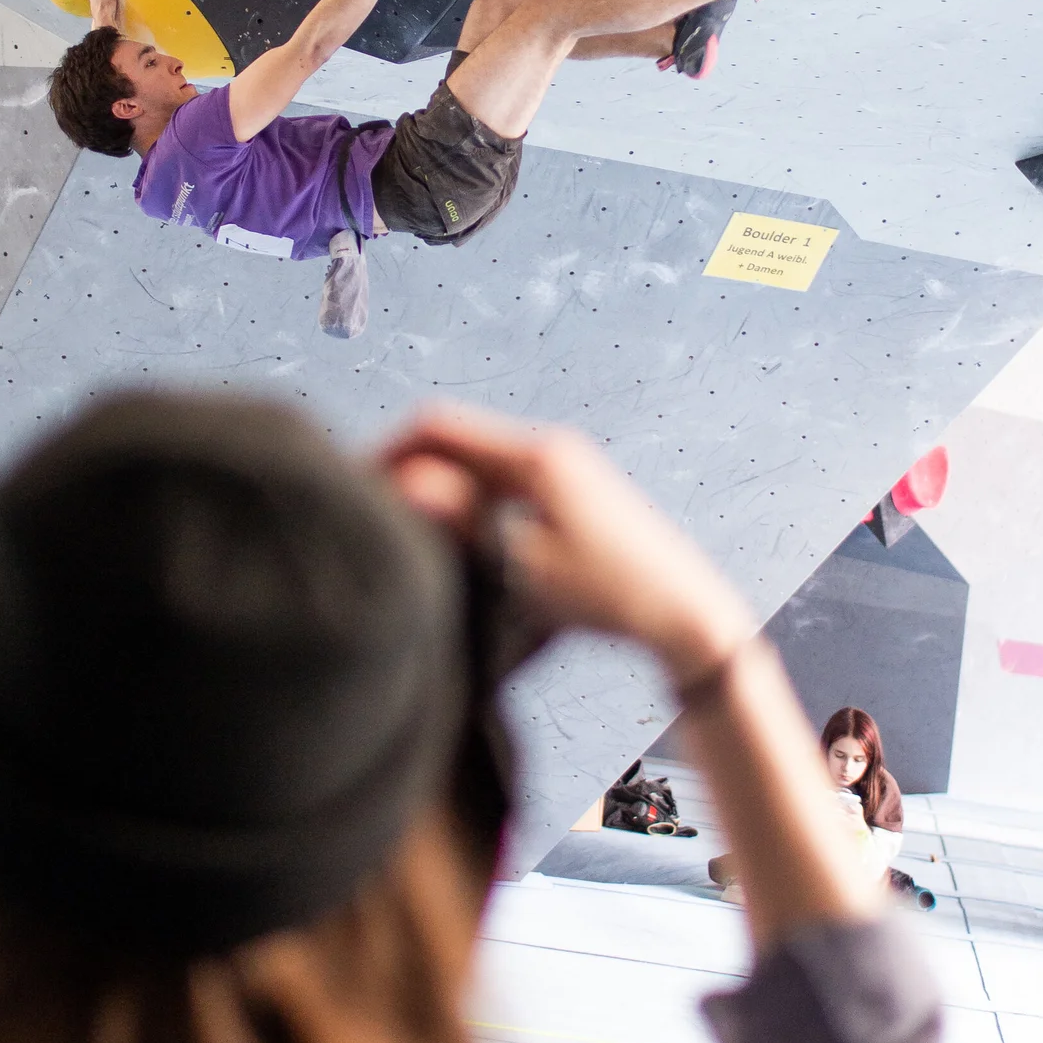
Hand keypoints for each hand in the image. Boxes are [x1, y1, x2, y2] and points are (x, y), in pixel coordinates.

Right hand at [379, 401, 754, 685]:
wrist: (685, 616)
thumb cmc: (616, 594)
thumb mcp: (525, 564)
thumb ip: (463, 521)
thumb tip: (406, 483)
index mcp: (537, 454)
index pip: (437, 425)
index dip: (388, 451)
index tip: (357, 488)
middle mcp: (550, 450)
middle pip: (456, 440)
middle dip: (411, 471)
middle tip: (376, 514)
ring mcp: (564, 470)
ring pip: (477, 465)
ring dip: (442, 489)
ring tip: (412, 532)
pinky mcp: (571, 496)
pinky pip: (501, 484)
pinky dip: (471, 504)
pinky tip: (461, 543)